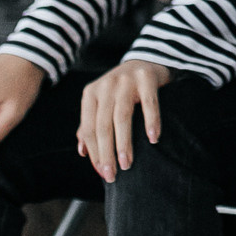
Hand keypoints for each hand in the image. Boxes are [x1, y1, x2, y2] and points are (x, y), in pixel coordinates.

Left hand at [77, 60, 171, 181]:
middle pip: (102, 125)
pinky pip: (149, 103)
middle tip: (112, 175)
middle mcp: (106, 85)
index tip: (102, 172)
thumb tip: (82, 152)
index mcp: (91, 94)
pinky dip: (151, 121)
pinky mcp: (147, 77)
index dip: (94, 153)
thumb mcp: (102, 103)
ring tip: (127, 163)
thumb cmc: (122, 90)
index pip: (89, 129)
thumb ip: (91, 125)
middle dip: (106, 153)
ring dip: (124, 143)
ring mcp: (126, 80)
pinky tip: (153, 139)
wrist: (147, 60)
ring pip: (122, 116)